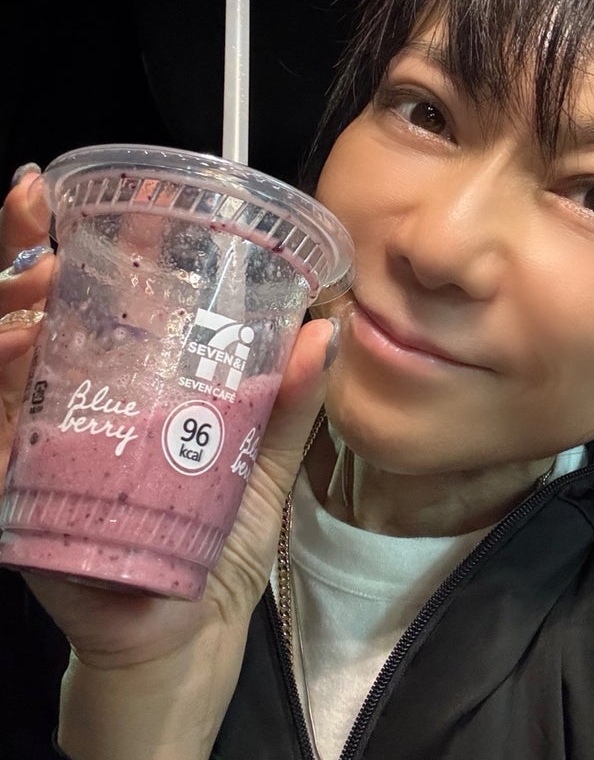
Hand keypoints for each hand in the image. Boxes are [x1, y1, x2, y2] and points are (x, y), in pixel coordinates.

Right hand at [0, 167, 335, 757]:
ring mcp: (39, 450)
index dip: (85, 238)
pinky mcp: (21, 501)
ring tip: (40, 279)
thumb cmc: (216, 546)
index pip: (91, 297)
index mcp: (123, 385)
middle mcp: (69, 406)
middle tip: (38, 211)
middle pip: (26, 315)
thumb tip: (326, 328)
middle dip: (20, 254)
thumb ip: (288, 402)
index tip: (97, 190)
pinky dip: (2, 395)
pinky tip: (23, 354)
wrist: (189, 638)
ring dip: (9, 311)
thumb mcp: (260, 464)